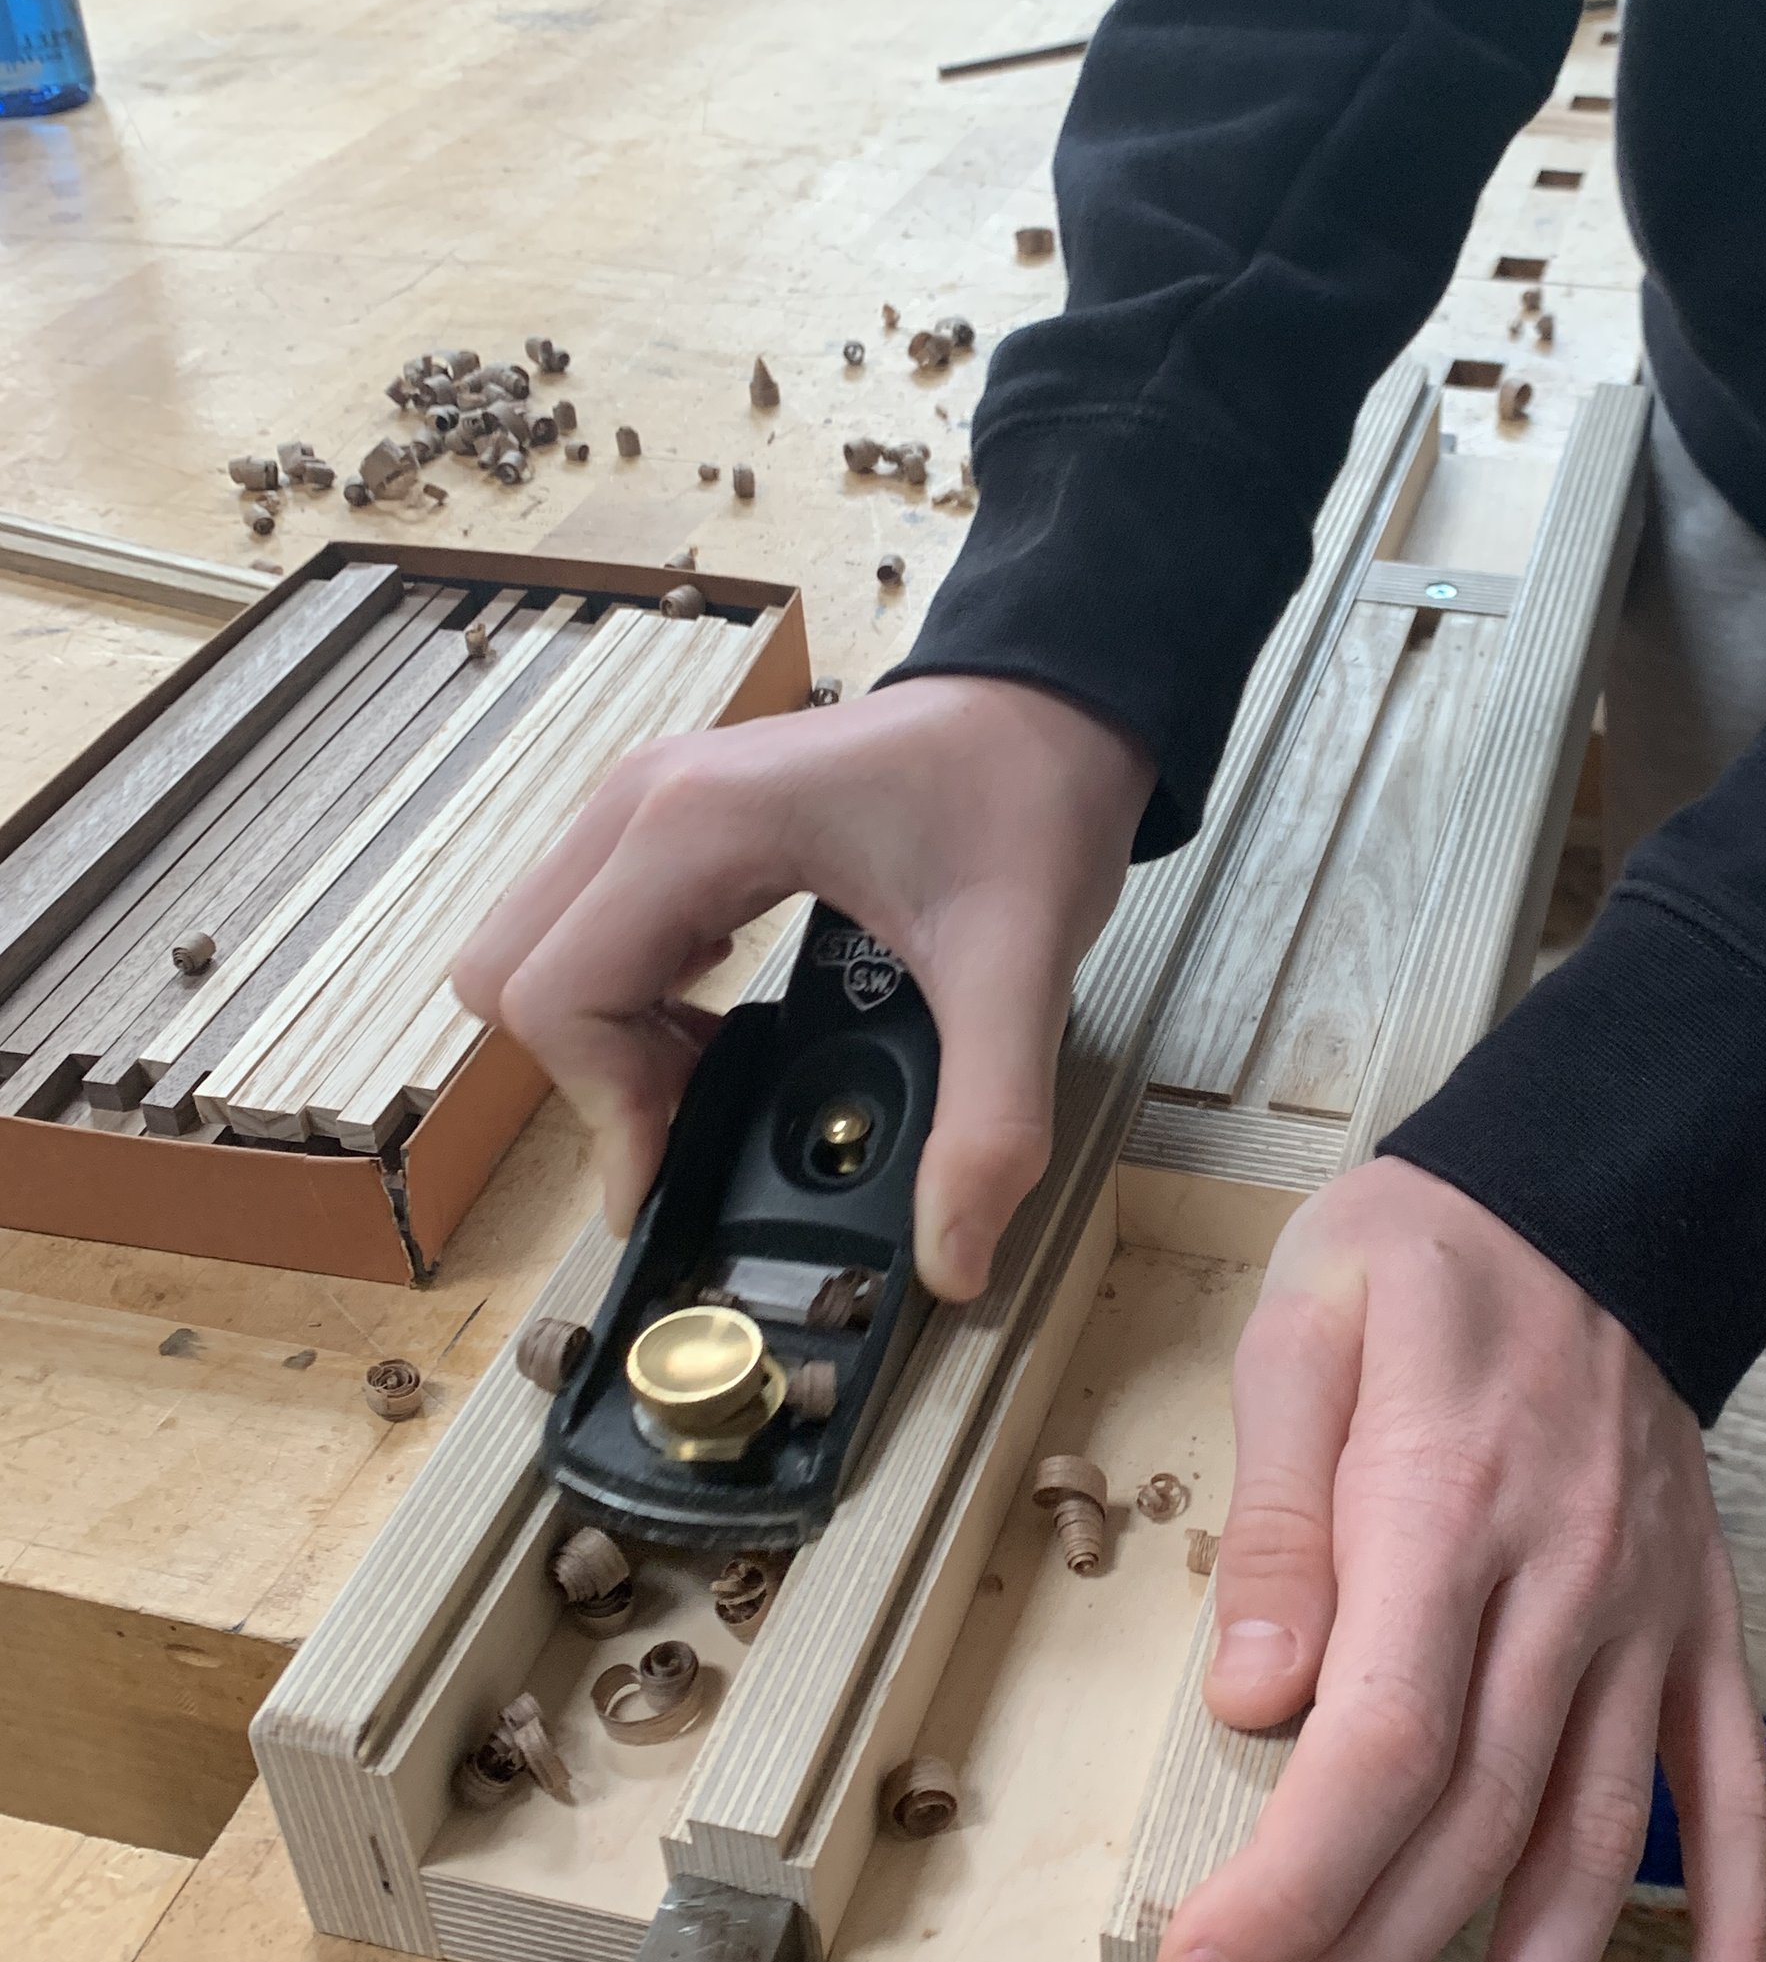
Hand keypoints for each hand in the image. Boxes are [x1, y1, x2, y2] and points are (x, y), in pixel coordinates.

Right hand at [451, 674, 1153, 1293]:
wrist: (1056, 704)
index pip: (557, 994)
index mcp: (694, 824)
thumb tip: (952, 1257)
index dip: (602, 1109)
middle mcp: (644, 800)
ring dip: (605, 1037)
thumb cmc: (1027, 794)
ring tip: (711, 1079)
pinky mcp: (673, 814)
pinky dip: (627, 994)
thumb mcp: (1019, 968)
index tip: (672, 1178)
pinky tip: (717, 1024)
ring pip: (537, 948)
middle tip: (693, 1120)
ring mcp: (649, 800)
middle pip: (513, 974)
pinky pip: (587, 923)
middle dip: (590, 1075)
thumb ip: (986, 1119)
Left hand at [1160, 1158, 1765, 1961]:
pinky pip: (1732, 1788)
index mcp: (1449, 1506)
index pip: (1383, 1745)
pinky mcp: (1696, 1622)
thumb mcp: (1305, 1324)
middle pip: (1470, 1823)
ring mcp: (1648, 1614)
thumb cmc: (1426, 1247)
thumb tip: (1257, 1701)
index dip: (1296, 1884)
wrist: (1610, 1182)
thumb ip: (1282, 1515)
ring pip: (1597, 1841)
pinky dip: (1734, 1924)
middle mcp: (1566, 1583)